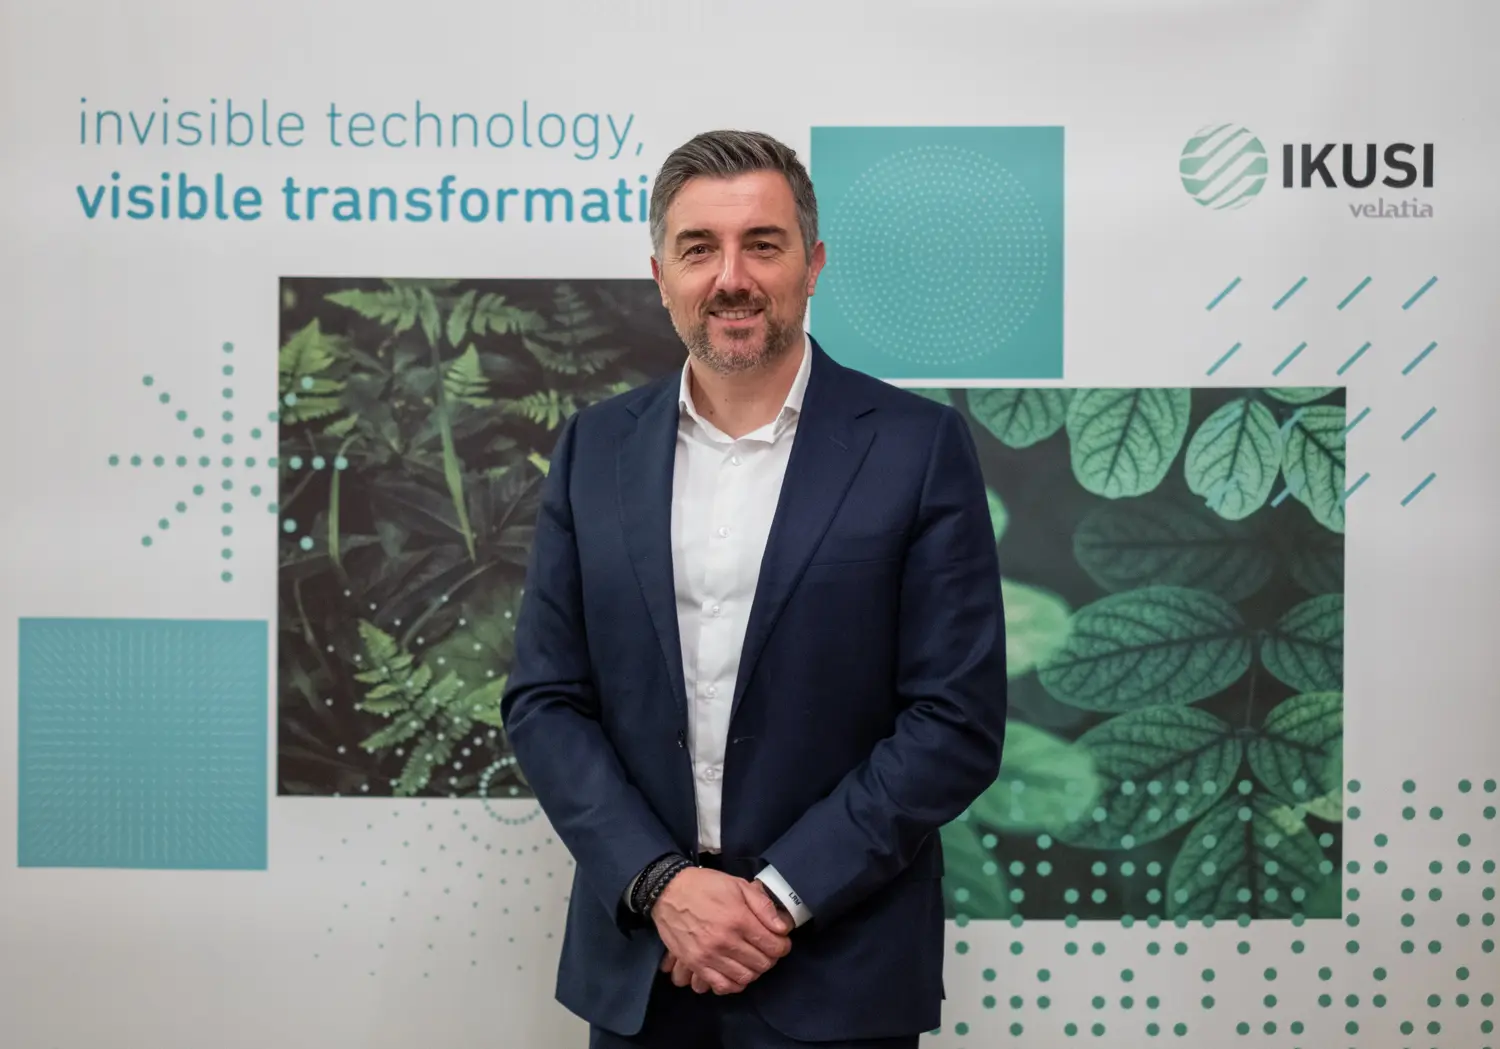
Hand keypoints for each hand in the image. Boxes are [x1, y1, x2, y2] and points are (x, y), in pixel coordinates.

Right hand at [650, 868, 791, 994]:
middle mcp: (725, 941)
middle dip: (770, 958)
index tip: (780, 942)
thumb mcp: (738, 885)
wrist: (668, 891)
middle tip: (766, 949)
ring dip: (753, 971)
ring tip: (751, 959)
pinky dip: (734, 983)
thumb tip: (783, 928)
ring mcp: (709, 956)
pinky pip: (722, 986)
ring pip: (745, 977)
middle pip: (762, 963)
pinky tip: (735, 972)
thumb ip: (763, 906)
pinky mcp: (695, 964)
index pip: (773, 946)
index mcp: (739, 919)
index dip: (782, 946)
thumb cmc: (705, 885)